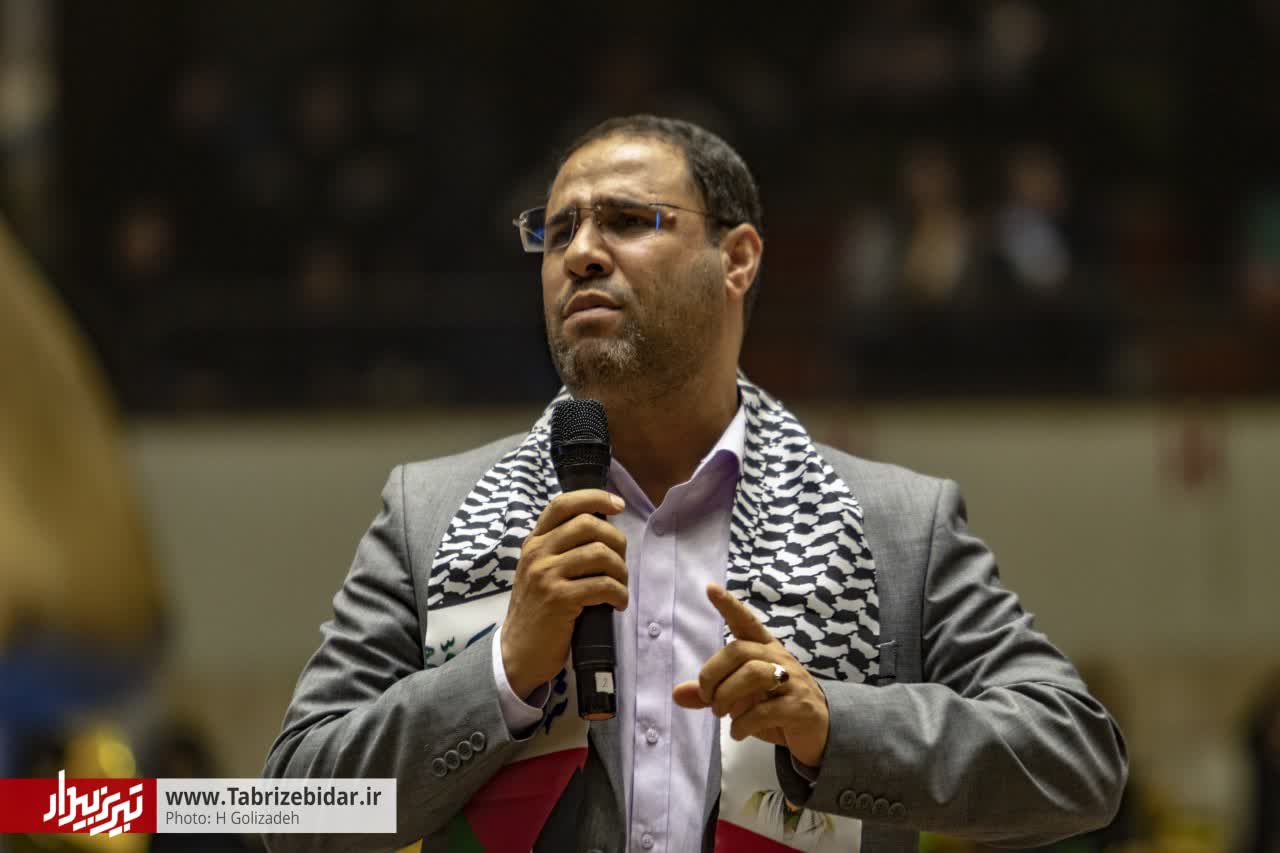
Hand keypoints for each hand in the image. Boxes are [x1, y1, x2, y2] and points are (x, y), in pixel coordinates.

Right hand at [501, 489, 627, 698]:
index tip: (617, 505)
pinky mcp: (559, 599)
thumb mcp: (540, 573)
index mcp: (534, 542)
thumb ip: (560, 550)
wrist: (517, 653)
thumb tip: (602, 531)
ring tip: (620, 586)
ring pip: (599, 553)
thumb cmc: (537, 612)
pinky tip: (618, 603)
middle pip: (588, 524)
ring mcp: (546, 575)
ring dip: (621, 570)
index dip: (594, 498)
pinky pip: (602, 585)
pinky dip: (618, 593)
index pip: (562, 504)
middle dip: (616, 540)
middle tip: (621, 562)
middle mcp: (537, 553)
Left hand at [672, 584, 829, 767]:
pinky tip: (737, 732)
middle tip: (708, 699)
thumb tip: (676, 694)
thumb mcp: (741, 698)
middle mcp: (778, 658)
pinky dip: (742, 724)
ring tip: (722, 715)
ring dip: (727, 697)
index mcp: (764, 649)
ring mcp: (792, 681)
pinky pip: (764, 711)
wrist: (819, 730)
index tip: (710, 588)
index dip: (728, 605)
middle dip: (713, 676)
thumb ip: (711, 694)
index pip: (746, 621)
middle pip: (739, 651)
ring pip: (753, 674)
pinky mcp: (799, 707)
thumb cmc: (775, 705)